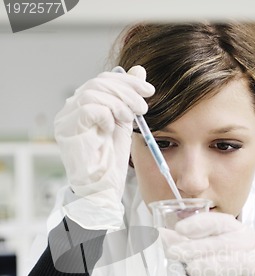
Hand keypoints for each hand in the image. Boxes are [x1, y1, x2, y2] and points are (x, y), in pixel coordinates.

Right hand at [54, 66, 154, 229]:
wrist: (103, 188)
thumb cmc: (111, 161)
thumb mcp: (125, 123)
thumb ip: (128, 98)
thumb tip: (138, 70)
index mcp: (84, 106)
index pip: (103, 80)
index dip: (128, 81)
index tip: (149, 91)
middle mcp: (71, 110)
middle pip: (98, 82)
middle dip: (126, 91)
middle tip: (143, 106)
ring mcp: (66, 119)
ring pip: (93, 92)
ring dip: (119, 103)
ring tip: (131, 118)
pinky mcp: (67, 130)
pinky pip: (88, 108)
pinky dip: (106, 114)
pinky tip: (113, 127)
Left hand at [162, 212, 254, 275]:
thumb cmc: (237, 274)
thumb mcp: (210, 259)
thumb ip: (188, 248)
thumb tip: (161, 236)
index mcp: (235, 232)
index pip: (218, 222)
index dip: (199, 223)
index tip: (178, 229)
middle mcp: (249, 240)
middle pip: (224, 238)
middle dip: (197, 245)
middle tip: (173, 252)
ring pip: (238, 254)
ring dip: (213, 260)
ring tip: (191, 268)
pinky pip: (254, 270)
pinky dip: (234, 271)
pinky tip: (215, 275)